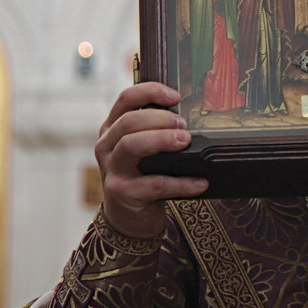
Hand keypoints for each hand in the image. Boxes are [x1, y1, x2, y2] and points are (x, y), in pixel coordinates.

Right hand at [94, 82, 205, 237]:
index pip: (125, 98)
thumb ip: (156, 130)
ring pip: (132, 146)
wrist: (127, 217)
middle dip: (160, 118)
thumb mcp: (143, 148)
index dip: (150, 91)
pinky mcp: (122, 193)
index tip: (176, 96)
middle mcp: (107, 146)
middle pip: (128, 121)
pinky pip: (154, 184)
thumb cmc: (142, 174)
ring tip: (186, 141)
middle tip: (184, 126)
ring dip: (162, 140)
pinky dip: (181, 183)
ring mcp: (112, 170)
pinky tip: (200, 183)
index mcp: (113, 128)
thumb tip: (194, 115)